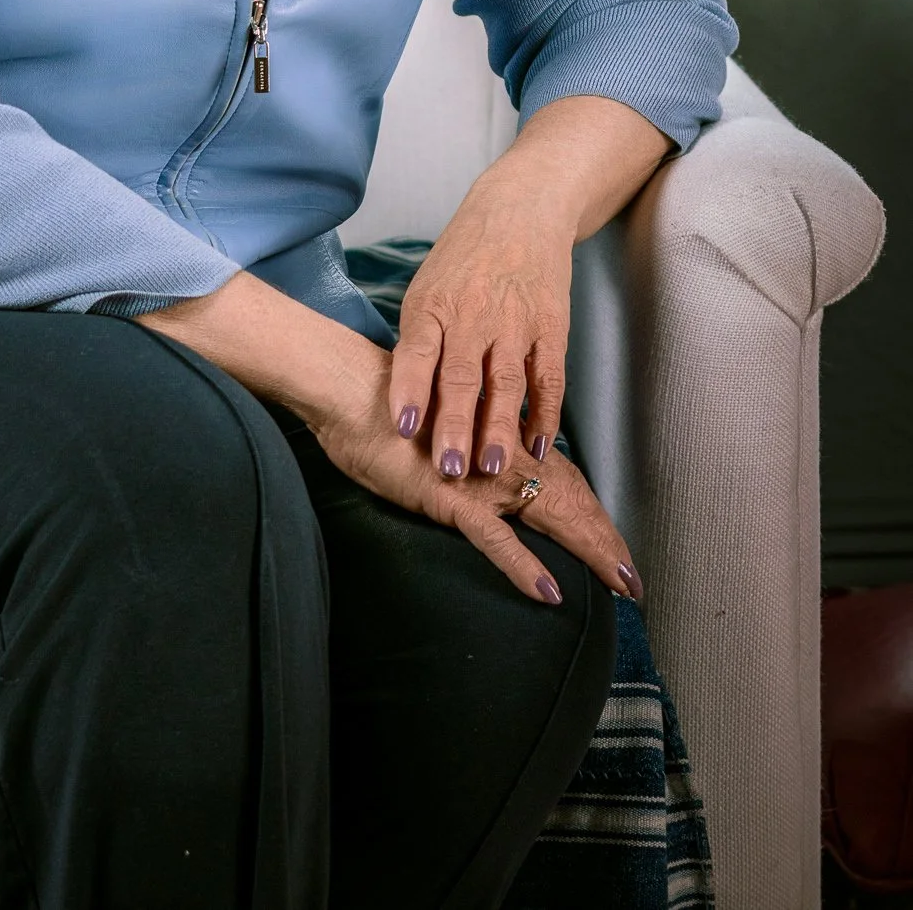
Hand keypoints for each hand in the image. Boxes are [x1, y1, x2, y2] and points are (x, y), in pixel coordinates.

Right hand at [314, 358, 640, 605]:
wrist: (350, 391)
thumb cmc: (388, 410)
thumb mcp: (438, 432)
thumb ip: (468, 450)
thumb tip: (484, 470)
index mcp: (500, 442)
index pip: (561, 480)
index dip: (591, 513)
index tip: (614, 546)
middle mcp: (500, 458)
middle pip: (568, 501)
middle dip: (602, 539)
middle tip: (632, 579)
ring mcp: (478, 478)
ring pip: (548, 517)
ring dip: (587, 550)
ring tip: (617, 581)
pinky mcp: (449, 496)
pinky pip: (495, 539)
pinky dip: (523, 567)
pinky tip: (548, 592)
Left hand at [389, 180, 572, 479]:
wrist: (520, 210)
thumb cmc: (463, 259)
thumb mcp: (428, 287)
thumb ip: (420, 341)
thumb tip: (407, 402)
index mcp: (433, 304)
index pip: (417, 351)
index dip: (410, 389)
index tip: (404, 428)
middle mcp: (473, 313)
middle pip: (462, 376)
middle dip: (456, 426)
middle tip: (451, 470)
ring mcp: (514, 321)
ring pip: (506, 383)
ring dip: (500, 429)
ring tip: (493, 468)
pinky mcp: (550, 327)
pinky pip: (548, 378)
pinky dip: (545, 414)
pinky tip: (538, 445)